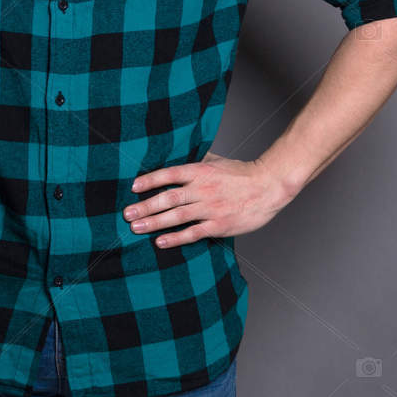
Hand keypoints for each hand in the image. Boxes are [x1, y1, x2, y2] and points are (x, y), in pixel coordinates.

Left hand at [122, 151, 296, 246]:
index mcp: (201, 171)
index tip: (133, 187)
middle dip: (145, 206)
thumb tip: (176, 155)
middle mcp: (202, 189)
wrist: (269, 186)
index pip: (170, 174)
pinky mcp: (219, 225)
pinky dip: (175, 238)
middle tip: (127, 214)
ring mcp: (210, 208)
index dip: (150, 180)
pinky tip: (160, 241)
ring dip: (154, 222)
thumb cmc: (242, 174)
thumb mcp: (217, 161)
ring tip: (136, 227)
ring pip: (176, 216)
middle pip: (168, 198)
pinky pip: (193, 233)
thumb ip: (196, 161)